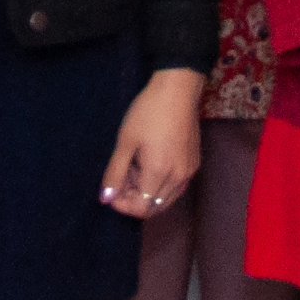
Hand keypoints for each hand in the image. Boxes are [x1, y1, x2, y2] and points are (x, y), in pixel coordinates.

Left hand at [101, 68, 203, 217]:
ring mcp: (189, 171)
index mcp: (160, 173)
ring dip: (146, 192)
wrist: (178, 90)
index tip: (111, 190)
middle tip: (121, 176)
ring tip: (134, 167)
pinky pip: (176, 186)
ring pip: (166, 198)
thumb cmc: (147, 112)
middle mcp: (178, 178)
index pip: (141, 209)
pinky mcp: (194, 163)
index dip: (123, 206)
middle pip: (154, 207)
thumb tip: (105, 198)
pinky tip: (150, 162)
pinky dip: (160, 184)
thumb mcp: (125, 142)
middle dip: (133, 199)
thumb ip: (115, 173)